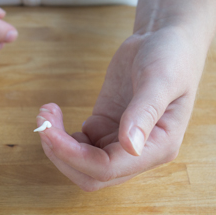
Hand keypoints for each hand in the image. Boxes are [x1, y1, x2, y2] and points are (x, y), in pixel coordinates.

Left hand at [36, 26, 206, 190]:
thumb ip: (145, 112)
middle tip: (43, 122)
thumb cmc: (172, 56)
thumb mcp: (161, 78)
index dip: (75, 157)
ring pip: (81, 163)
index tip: (49, 132)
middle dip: (62, 154)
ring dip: (58, 145)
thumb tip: (131, 147)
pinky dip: (61, 135)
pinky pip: (78, 145)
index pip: (108, 169)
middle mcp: (139, 153)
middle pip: (91, 175)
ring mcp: (119, 141)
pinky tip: (55, 114)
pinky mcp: (104, 127)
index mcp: (158, 147)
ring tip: (46, 113)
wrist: (164, 39)